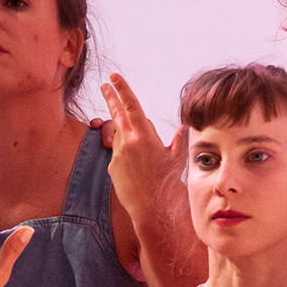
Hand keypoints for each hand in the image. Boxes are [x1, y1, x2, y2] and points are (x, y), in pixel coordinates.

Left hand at [100, 73, 186, 220]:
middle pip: (116, 113)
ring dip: (128, 135)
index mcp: (144, 136)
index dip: (122, 89)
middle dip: (110, 96)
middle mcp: (127, 142)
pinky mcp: (112, 167)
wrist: (152, 209)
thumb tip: (182, 128)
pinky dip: (127, 154)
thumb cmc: (167, 184)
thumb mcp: (176, 159)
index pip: (131, 106)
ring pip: (120, 135)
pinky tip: (138, 169)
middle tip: (104, 84)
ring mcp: (117, 154)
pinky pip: (119, 153)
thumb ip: (177, 140)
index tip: (114, 77)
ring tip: (143, 150)